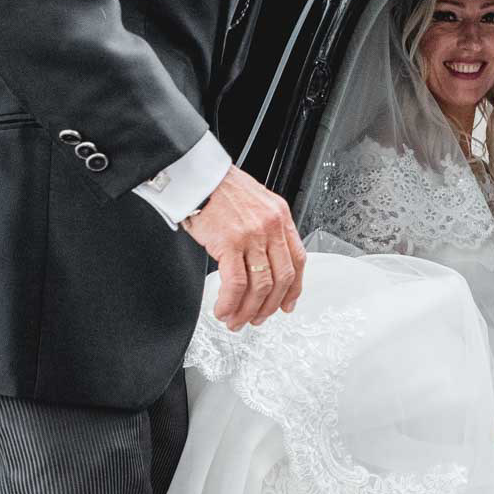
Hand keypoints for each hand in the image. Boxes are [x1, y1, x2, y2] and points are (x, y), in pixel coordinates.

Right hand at [182, 165, 304, 330]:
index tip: (286, 304)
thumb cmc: (219, 188)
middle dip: (269, 306)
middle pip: (281, 278)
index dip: (294, 288)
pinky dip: (230, 302)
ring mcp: (252, 235)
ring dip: (248, 310)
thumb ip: (264, 229)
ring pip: (260, 285)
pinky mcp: (230, 242)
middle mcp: (271, 226)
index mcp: (280, 216)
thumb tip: (264, 261)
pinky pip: (236, 283)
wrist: (196, 174)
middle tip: (257, 319)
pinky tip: (223, 309)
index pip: (298, 260)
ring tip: (236, 320)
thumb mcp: (255, 203)